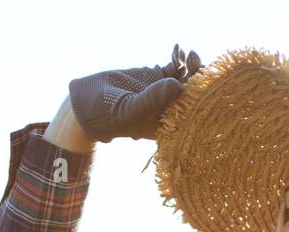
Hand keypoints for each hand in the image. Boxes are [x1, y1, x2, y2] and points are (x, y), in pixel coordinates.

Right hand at [67, 43, 202, 142]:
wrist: (88, 102)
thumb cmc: (108, 115)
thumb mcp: (129, 110)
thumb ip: (152, 99)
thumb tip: (177, 85)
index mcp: (166, 126)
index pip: (190, 114)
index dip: (199, 99)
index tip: (199, 83)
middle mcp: (169, 110)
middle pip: (193, 94)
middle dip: (198, 79)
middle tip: (196, 62)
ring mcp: (165, 92)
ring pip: (187, 79)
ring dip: (191, 66)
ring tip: (189, 54)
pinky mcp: (158, 77)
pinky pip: (176, 67)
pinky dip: (179, 58)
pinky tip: (177, 49)